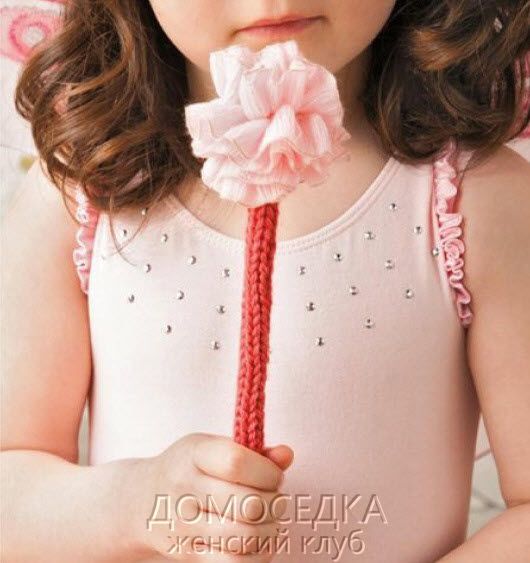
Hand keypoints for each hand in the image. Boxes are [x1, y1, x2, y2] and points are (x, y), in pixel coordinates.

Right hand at [122, 432, 293, 560]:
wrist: (143, 499)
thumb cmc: (190, 467)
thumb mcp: (214, 447)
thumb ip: (254, 451)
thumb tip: (286, 455)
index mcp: (194, 454)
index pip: (237, 463)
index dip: (267, 472)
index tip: (275, 475)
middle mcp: (184, 488)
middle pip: (248, 505)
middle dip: (275, 503)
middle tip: (274, 498)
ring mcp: (183, 525)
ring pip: (245, 536)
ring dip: (270, 530)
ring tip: (269, 519)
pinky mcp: (187, 554)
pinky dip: (257, 554)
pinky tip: (259, 540)